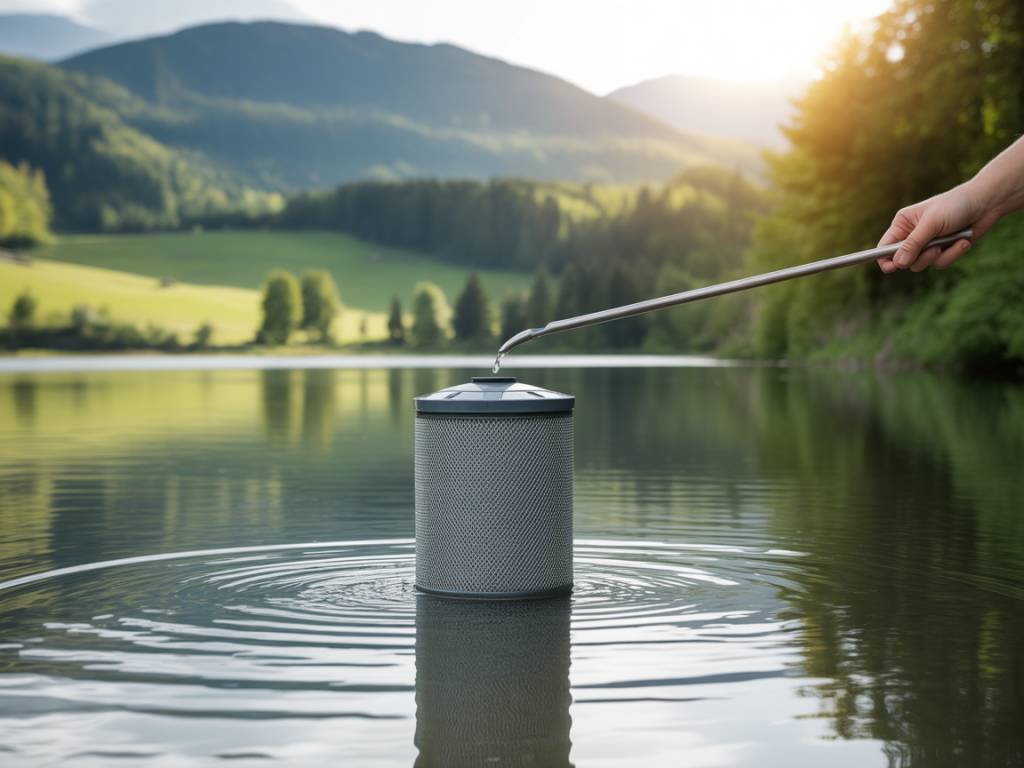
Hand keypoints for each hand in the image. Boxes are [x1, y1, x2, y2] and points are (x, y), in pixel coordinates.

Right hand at [876, 182, 998, 272]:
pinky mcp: (943, 251)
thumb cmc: (955, 206)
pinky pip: (940, 263)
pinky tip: (962, 241)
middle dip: (920, 257)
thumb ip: (913, 244)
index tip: (891, 268)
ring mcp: (927, 245)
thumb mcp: (932, 223)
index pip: (885, 246)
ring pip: (922, 264)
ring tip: (950, 240)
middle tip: (933, 248)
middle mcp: (912, 236)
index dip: (885, 259)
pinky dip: (953, 254)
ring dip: (938, 255)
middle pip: (903, 261)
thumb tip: (898, 264)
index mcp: (903, 224)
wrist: (986, 204)